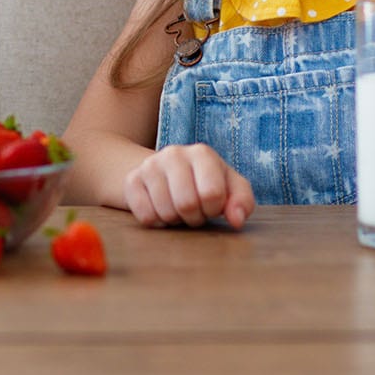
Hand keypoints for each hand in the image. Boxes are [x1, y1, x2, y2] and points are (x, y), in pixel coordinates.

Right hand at [122, 143, 255, 228]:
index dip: (213, 209)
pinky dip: (156, 222)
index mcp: (202, 153)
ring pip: (165, 212)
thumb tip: (237, 220)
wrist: (166, 174)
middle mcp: (174, 153)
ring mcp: (149, 165)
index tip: (211, 206)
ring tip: (178, 209)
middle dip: (194, 217)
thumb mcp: (230, 188)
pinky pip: (145, 215)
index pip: (211, 193)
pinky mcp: (131, 180)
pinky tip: (160, 210)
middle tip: (194, 212)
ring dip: (175, 220)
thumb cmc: (205, 184)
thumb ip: (242, 202)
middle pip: (187, 204)